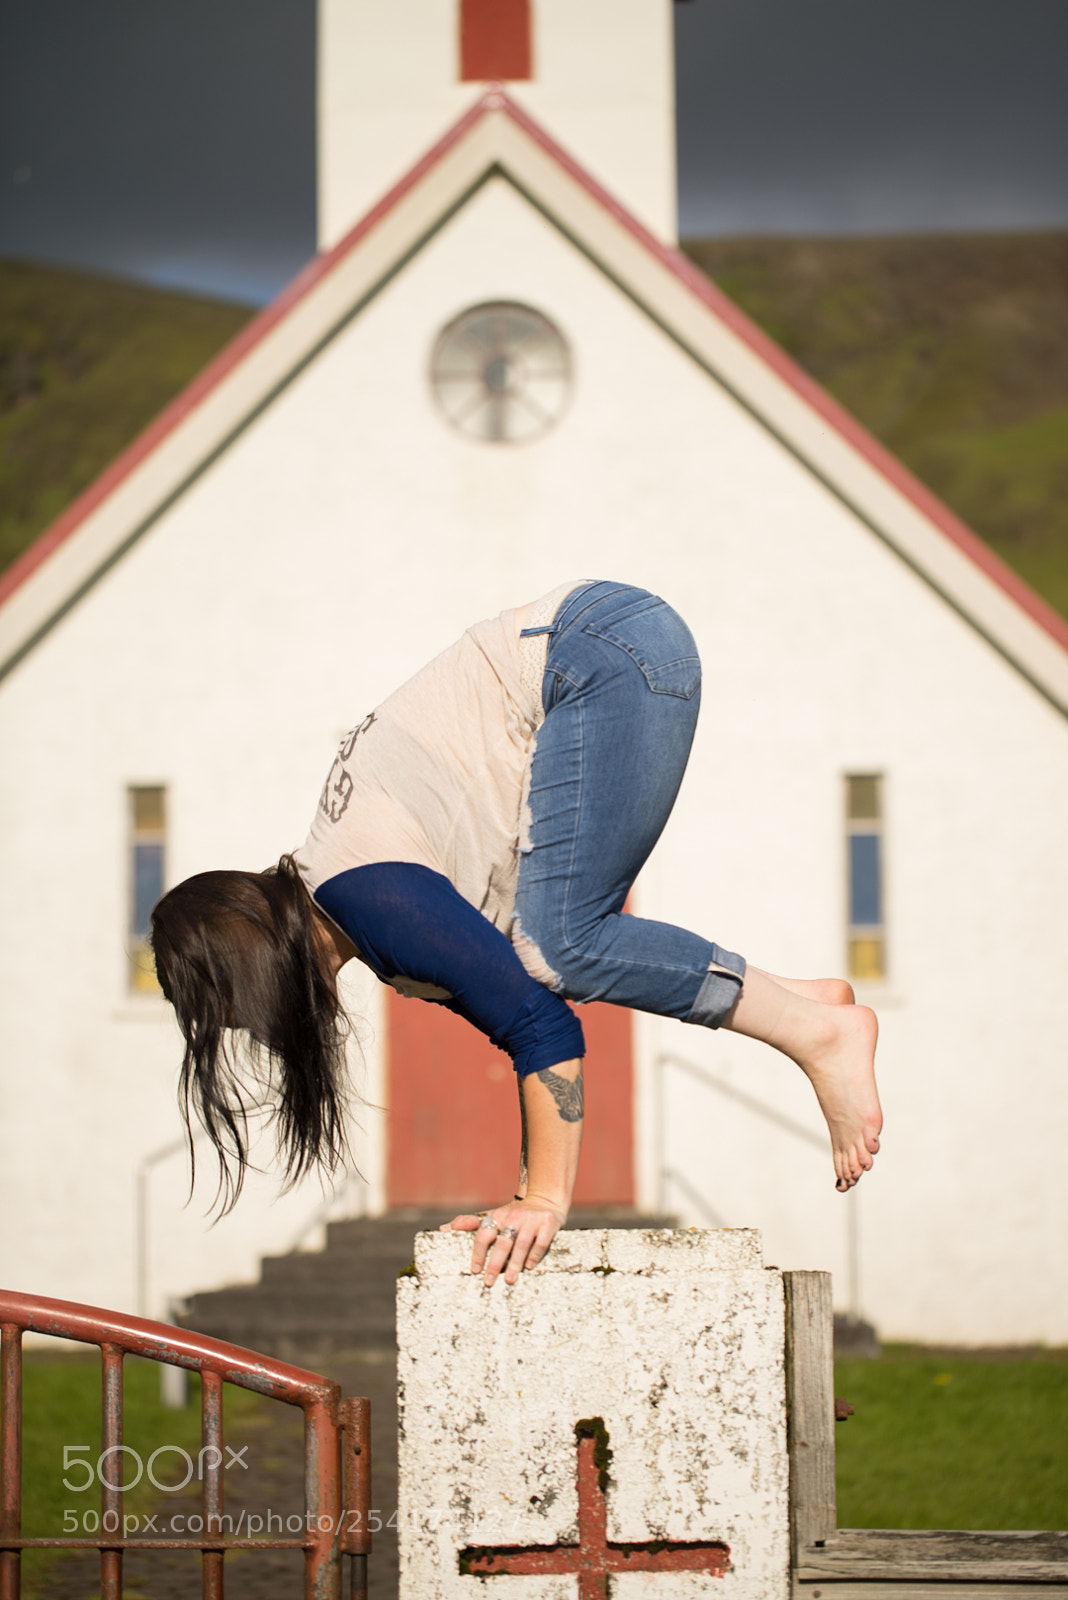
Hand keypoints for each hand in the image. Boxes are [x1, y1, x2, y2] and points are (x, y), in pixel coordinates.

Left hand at [441, 1195, 566, 1285]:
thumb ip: (470, 1223)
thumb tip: (443, 1229)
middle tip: (488, 1282)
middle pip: (502, 1243)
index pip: (483, 1234)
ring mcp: (532, 1220)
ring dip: (514, 1264)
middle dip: (494, 1263)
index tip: (474, 1270)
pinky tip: (529, 1267)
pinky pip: (541, 1242)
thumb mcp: (493, 1215)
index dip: (478, 1253)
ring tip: (509, 1280)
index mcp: (498, 1216)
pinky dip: (534, 1255)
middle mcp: (514, 1217)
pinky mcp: (548, 1224)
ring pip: (521, 1244)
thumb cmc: (514, 1214)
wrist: (545, 1199)